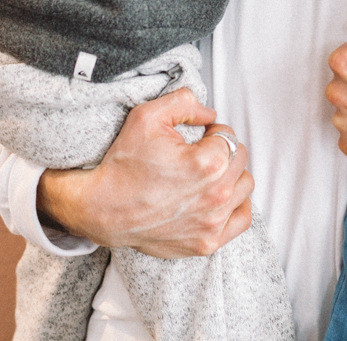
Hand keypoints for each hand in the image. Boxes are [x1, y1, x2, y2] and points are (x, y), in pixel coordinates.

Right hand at [36, 88, 254, 258]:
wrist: (101, 208)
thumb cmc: (123, 164)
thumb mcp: (147, 116)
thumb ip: (185, 102)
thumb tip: (210, 114)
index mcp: (208, 163)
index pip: (228, 136)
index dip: (212, 132)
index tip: (197, 139)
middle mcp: (215, 195)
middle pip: (240, 160)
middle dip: (222, 152)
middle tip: (199, 155)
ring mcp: (212, 223)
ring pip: (244, 187)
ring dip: (231, 177)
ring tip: (207, 176)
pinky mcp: (206, 243)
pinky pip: (242, 220)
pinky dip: (235, 206)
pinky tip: (217, 197)